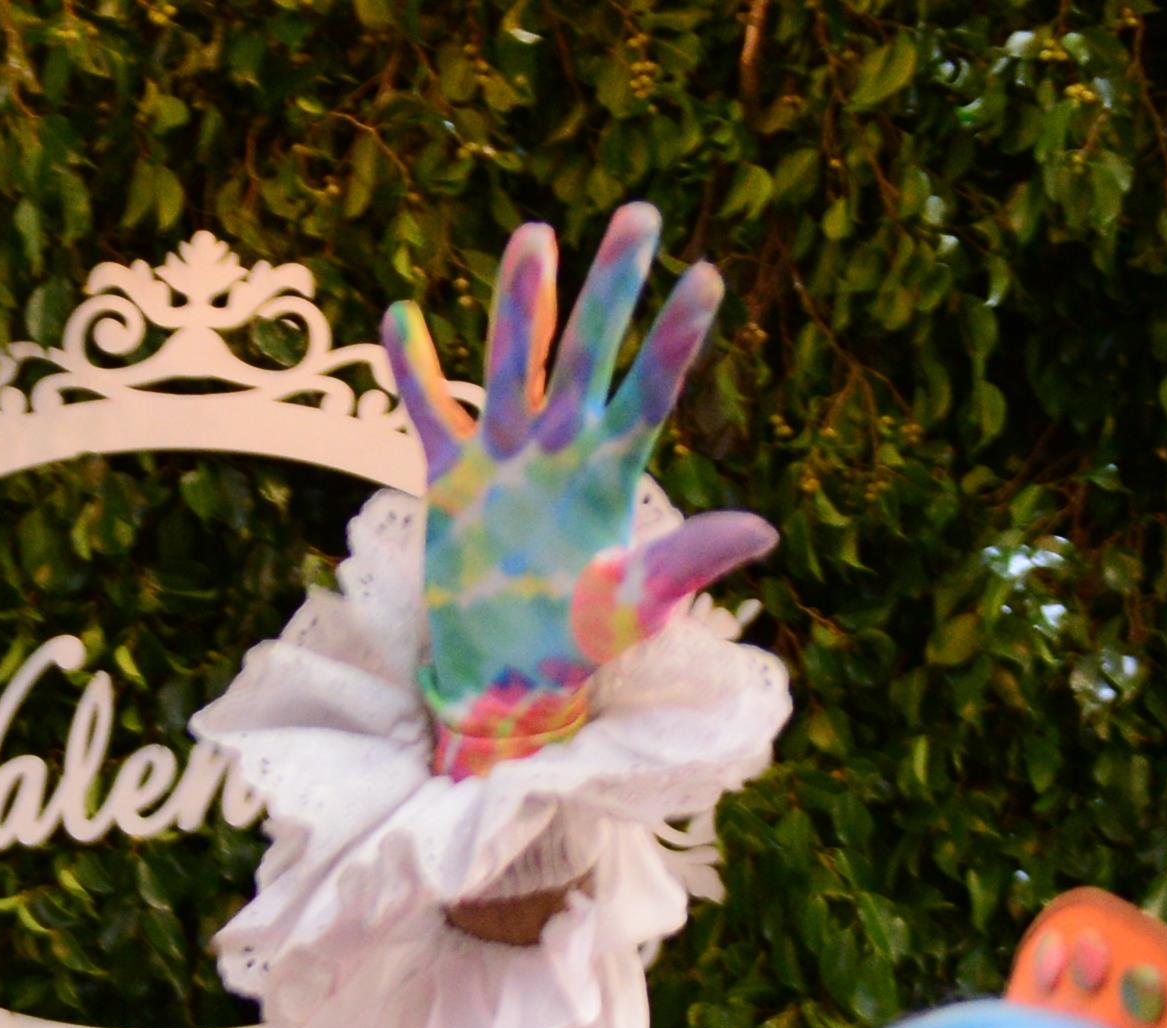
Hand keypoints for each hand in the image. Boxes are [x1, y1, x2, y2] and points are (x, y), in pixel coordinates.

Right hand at [391, 205, 779, 774]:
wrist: (506, 674)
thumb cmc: (579, 642)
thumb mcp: (637, 605)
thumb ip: (690, 561)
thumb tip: (765, 528)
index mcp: (610, 471)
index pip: (650, 391)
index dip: (674, 339)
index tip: (706, 277)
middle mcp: (562, 447)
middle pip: (586, 353)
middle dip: (610, 287)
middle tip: (638, 214)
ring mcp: (507, 455)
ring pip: (513, 365)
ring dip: (522, 303)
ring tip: (534, 235)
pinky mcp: (454, 476)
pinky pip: (433, 414)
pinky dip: (416, 372)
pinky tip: (401, 315)